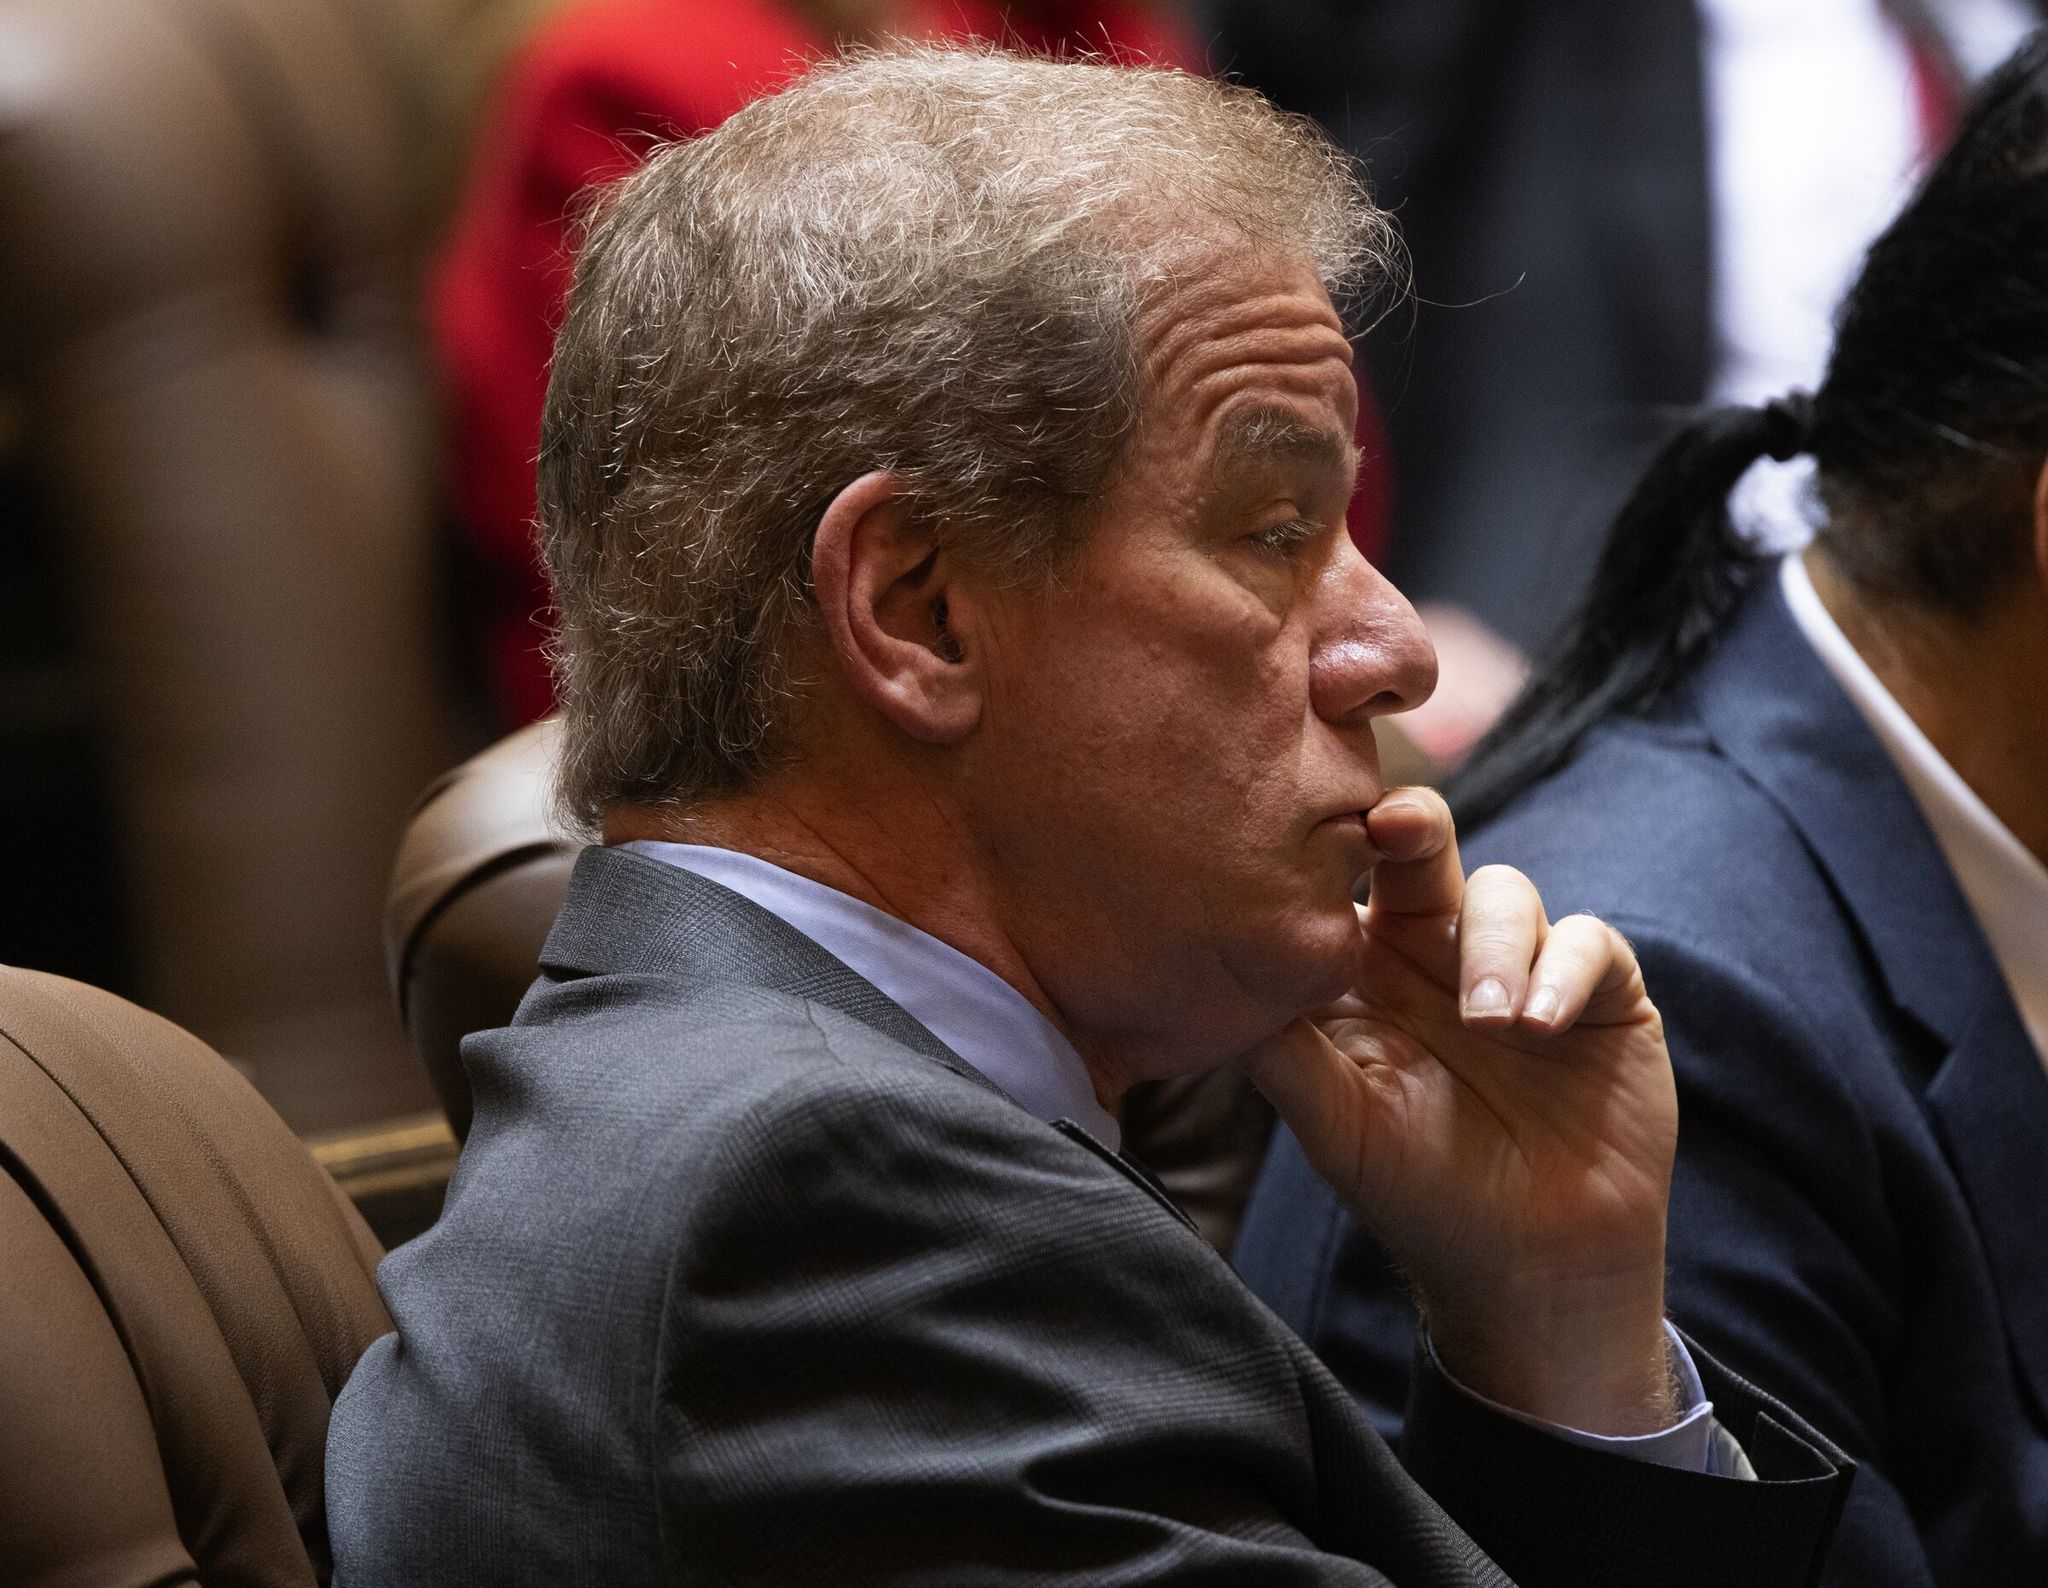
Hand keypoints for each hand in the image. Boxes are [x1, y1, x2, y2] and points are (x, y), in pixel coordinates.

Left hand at [1244, 789, 1678, 1433]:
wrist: (1530, 1270)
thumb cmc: (1414, 1193)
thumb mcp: (1335, 1122)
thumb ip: (1282, 1049)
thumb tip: (1214, 976)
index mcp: (1363, 968)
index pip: (1344, 881)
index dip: (1330, 844)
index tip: (1315, 825)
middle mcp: (1437, 951)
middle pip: (1423, 853)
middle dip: (1412, 827)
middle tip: (1397, 826)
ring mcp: (1521, 965)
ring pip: (1505, 894)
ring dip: (1494, 943)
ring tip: (1489, 1017)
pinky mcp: (1600, 991)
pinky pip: (1588, 941)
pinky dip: (1565, 970)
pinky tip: (1541, 1021)